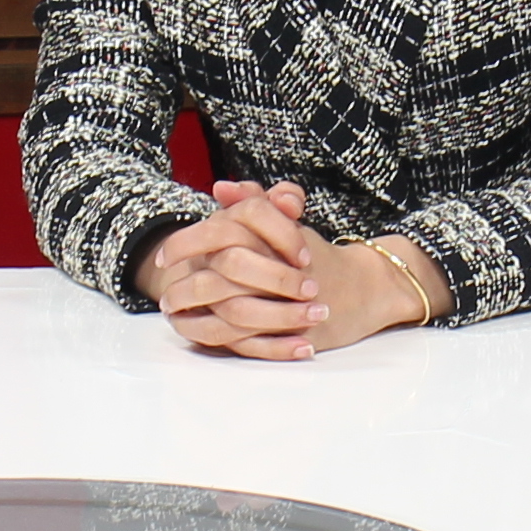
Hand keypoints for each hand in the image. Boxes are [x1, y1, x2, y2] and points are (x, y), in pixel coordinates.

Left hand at [138, 184, 431, 360]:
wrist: (367, 288)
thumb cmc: (319, 256)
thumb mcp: (287, 224)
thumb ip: (254, 203)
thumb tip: (221, 189)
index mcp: (274, 234)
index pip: (222, 230)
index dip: (186, 243)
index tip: (164, 258)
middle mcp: (279, 265)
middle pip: (224, 272)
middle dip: (187, 285)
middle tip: (166, 295)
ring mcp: (288, 301)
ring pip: (234, 310)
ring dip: (198, 315)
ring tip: (176, 316)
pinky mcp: (295, 331)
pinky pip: (250, 341)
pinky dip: (221, 339)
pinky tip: (200, 336)